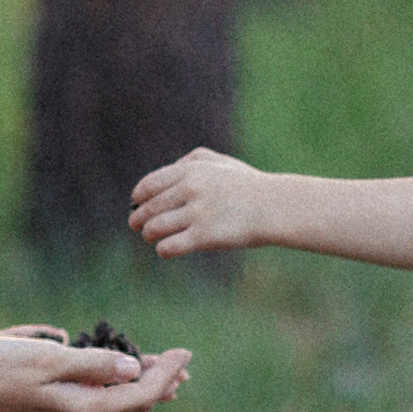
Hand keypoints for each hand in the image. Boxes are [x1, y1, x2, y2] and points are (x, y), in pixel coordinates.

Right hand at [0, 326, 189, 411]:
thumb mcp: (45, 359)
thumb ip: (92, 365)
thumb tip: (134, 370)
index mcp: (81, 410)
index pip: (141, 394)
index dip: (166, 372)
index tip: (186, 352)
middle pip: (133, 408)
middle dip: (160, 384)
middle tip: (182, 362)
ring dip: (140, 394)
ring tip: (162, 377)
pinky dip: (116, 403)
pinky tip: (122, 400)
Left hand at [129, 147, 268, 256]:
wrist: (275, 207)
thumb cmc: (248, 185)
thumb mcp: (220, 163)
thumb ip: (191, 161)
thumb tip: (166, 174)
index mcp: (191, 170)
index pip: (149, 185)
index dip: (138, 198)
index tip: (137, 205)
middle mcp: (190, 189)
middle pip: (148, 208)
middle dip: (138, 219)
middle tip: (137, 226)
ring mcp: (197, 213)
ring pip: (154, 228)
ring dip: (149, 235)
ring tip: (152, 238)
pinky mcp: (205, 237)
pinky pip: (170, 247)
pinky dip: (163, 250)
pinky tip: (166, 249)